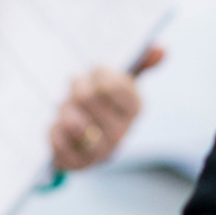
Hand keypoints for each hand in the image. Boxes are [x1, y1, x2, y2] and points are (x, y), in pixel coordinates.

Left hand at [47, 47, 163, 171]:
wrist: (86, 140)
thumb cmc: (103, 102)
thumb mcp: (120, 81)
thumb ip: (140, 63)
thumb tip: (161, 49)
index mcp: (135, 108)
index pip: (113, 83)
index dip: (99, 73)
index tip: (96, 73)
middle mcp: (121, 132)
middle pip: (86, 97)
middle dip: (76, 88)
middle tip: (77, 90)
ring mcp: (100, 151)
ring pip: (71, 121)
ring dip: (64, 109)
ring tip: (67, 109)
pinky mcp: (78, 164)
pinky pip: (58, 141)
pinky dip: (54, 129)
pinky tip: (59, 126)